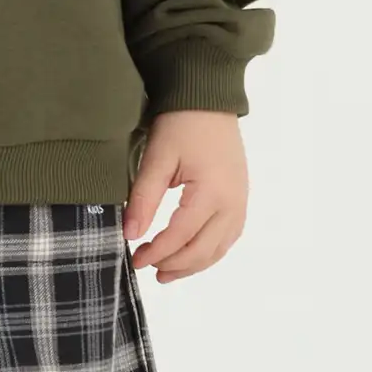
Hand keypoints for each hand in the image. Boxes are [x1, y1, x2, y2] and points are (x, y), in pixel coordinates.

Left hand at [123, 109, 248, 284]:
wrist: (208, 100)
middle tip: (147, 268)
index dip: (156, 253)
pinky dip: (208, 251)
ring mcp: (240, 202)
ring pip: (218, 249)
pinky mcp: (240, 199)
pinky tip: (190, 255)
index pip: (180, 236)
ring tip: (166, 272)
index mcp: (211, 193)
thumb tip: (131, 234)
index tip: (135, 259)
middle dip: (174, 265)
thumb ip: (144, 199)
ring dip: (193, 264)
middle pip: (203, 250)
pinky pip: (228, 237)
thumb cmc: (181, 124)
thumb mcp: (157, 159)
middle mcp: (232, 203)